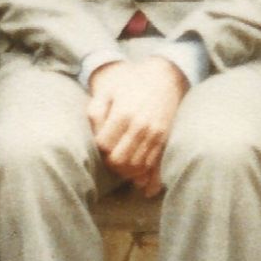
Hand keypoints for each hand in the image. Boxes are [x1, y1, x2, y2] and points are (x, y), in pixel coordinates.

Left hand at [87, 56, 188, 196]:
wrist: (164, 76)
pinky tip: (141, 183)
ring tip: (121, 166)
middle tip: (109, 159)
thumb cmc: (130, 83)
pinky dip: (147, 177)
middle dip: (111, 164)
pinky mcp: (165, 139)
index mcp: (123, 114)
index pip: (104, 146)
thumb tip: (95, 139)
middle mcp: (140, 126)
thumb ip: (95, 114)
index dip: (99, 150)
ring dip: (127, 172)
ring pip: (137, 167)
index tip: (100, 146)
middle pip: (120, 160)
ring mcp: (155, 134)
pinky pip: (155, 165)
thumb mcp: (107, 92)